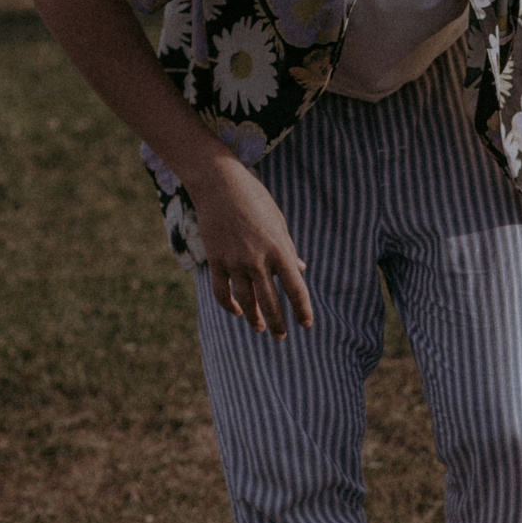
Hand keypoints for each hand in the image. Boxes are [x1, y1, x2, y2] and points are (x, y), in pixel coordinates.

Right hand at [184, 158, 312, 338]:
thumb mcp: (278, 223)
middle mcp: (258, 260)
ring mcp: (234, 262)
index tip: (306, 324)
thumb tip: (299, 271)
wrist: (219, 184)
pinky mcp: (215, 260)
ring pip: (246, 301)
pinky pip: (221, 291)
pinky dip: (229, 305)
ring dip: (253, 318)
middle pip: (270, 302)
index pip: (295, 289)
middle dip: (277, 323)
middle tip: (281, 337)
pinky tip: (237, 311)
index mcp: (279, 250)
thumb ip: (288, 249)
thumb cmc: (255, 200)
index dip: (302, 310)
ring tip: (260, 329)